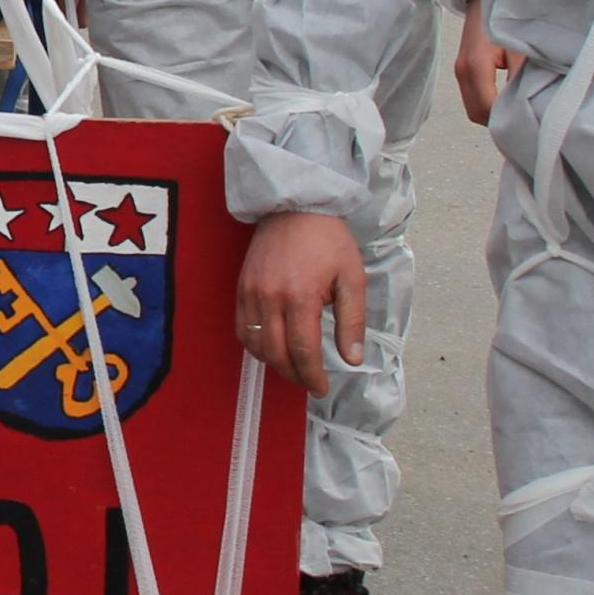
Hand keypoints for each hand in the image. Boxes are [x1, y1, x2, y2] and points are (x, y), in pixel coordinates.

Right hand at [236, 210, 368, 397]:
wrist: (295, 206)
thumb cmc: (328, 240)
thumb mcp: (352, 278)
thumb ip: (352, 321)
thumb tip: (352, 359)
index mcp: (301, 297)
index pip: (303, 351)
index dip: (312, 376)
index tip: (321, 388)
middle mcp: (270, 298)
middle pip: (276, 354)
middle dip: (295, 375)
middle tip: (311, 382)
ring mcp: (251, 294)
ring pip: (256, 346)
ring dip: (274, 363)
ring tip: (294, 368)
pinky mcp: (241, 289)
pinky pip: (242, 329)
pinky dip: (255, 346)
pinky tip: (272, 348)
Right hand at [453, 7, 523, 127]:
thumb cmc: (506, 16)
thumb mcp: (520, 47)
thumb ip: (520, 78)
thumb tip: (527, 108)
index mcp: (475, 66)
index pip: (486, 109)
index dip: (505, 121)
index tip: (529, 123)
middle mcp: (463, 71)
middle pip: (477, 114)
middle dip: (499, 122)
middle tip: (527, 120)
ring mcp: (460, 72)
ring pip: (474, 109)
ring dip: (494, 114)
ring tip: (519, 111)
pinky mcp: (464, 71)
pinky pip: (475, 99)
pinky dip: (490, 105)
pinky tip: (509, 100)